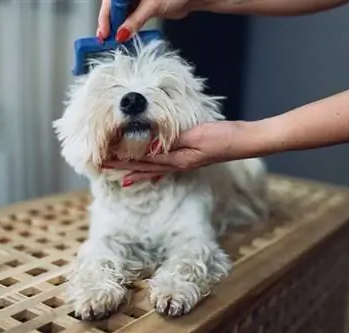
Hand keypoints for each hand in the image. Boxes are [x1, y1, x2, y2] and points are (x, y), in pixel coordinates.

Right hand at [98, 0, 195, 41]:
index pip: (110, 3)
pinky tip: (124, 37)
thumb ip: (135, 21)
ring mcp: (133, 0)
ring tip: (113, 42)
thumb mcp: (152, 7)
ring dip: (116, 29)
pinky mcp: (140, 9)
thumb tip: (122, 34)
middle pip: (112, 9)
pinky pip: (128, 19)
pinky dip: (126, 29)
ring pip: (119, 15)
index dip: (106, 18)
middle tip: (106, 40)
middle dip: (109, 25)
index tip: (105, 32)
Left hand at [104, 121, 251, 183]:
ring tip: (124, 180)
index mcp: (177, 159)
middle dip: (125, 166)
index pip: (144, 160)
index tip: (107, 159)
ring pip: (155, 169)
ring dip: (138, 172)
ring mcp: (185, 163)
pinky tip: (155, 176)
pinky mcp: (191, 159)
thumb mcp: (195, 136)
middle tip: (105, 167)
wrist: (243, 141)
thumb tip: (147, 146)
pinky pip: (169, 167)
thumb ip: (171, 141)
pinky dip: (158, 171)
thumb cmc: (222, 136)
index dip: (124, 160)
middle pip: (146, 167)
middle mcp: (178, 164)